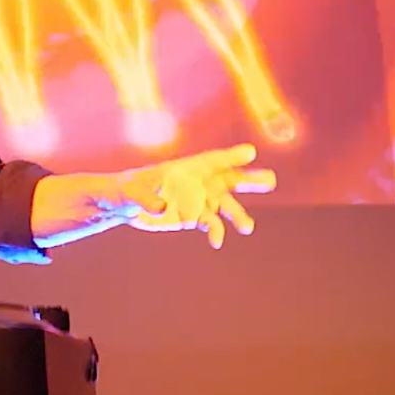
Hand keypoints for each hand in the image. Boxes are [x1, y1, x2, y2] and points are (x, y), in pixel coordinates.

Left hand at [117, 144, 275, 248]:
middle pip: (228, 179)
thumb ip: (146, 198)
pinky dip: (216, 232)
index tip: (250, 152)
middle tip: (270, 180)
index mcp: (184, 168)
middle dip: (249, 179)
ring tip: (247, 227)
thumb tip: (163, 207)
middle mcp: (197, 183)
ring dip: (238, 215)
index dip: (231, 156)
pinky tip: (216, 242)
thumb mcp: (132, 192)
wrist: (124, 206)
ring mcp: (198, 200)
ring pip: (225, 205)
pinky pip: (211, 224)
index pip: (212, 160)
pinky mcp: (194, 217)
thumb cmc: (126, 190)